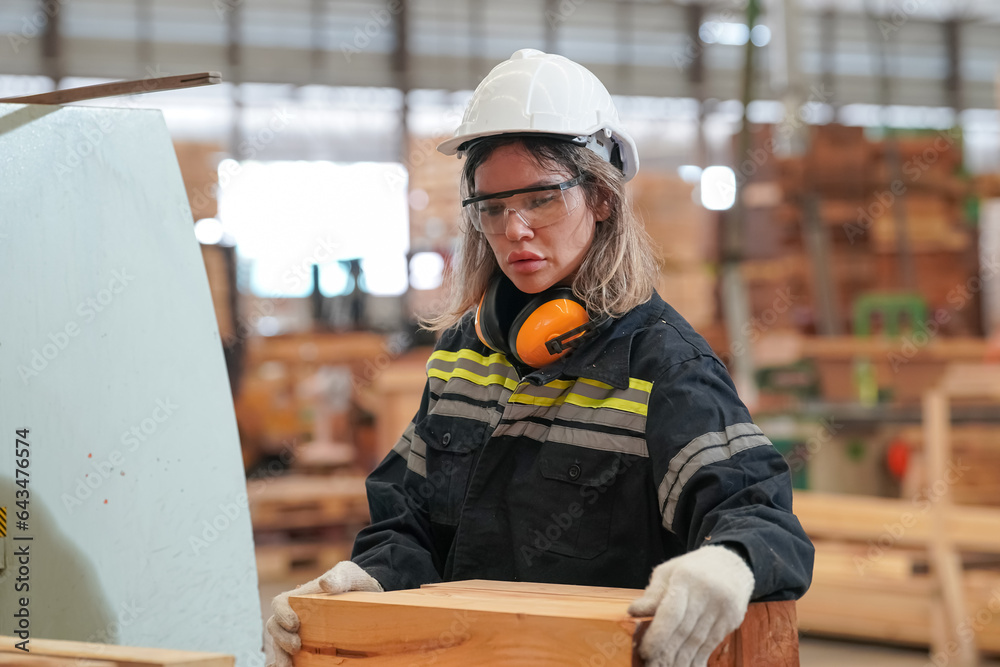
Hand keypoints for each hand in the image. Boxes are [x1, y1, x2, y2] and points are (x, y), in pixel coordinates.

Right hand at [265, 560, 382, 666]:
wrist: (371, 596)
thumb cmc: (355, 582)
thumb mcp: (349, 575)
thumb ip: (339, 577)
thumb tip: (324, 583)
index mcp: (300, 598)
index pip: (279, 604)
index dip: (281, 614)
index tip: (294, 624)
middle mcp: (296, 616)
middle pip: (276, 628)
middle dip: (280, 639)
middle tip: (296, 647)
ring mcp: (302, 633)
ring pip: (280, 645)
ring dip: (280, 656)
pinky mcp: (311, 647)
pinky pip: (295, 658)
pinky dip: (291, 664)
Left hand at [627, 545, 753, 666]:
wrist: (731, 564)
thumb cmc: (692, 569)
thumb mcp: (668, 572)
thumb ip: (653, 594)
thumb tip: (633, 612)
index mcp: (686, 578)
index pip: (671, 612)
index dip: (657, 635)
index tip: (645, 651)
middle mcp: (706, 593)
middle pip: (684, 630)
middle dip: (666, 653)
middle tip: (651, 666)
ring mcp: (722, 608)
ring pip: (698, 641)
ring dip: (680, 661)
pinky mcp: (731, 620)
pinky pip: (710, 645)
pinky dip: (697, 660)